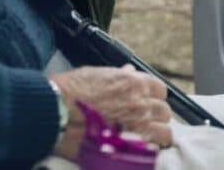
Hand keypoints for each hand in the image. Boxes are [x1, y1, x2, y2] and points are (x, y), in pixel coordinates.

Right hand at [50, 65, 170, 158]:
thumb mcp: (96, 74)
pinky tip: (138, 149)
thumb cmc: (71, 91)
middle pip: (164, 111)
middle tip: (144, 121)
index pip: (160, 89)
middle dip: (156, 115)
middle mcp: (141, 103)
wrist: (57, 112)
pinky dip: (150, 150)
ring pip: (166, 132)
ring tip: (144, 137)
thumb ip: (118, 75)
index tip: (146, 102)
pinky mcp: (132, 147)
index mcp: (133, 82)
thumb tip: (129, 72)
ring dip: (157, 134)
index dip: (153, 96)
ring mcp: (139, 126)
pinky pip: (155, 150)